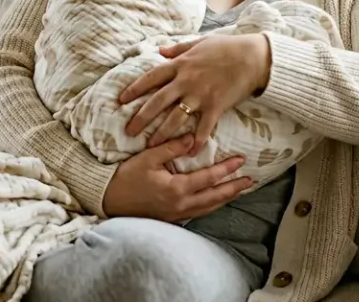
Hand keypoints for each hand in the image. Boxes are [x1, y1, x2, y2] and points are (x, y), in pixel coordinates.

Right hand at [101, 135, 253, 221]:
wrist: (108, 200)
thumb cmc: (126, 177)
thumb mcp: (148, 157)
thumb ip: (171, 147)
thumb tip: (192, 138)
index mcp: (176, 188)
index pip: (208, 178)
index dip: (226, 169)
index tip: (240, 161)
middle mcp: (181, 205)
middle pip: (215, 197)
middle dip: (234, 188)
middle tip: (250, 180)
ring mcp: (177, 215)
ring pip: (209, 207)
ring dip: (226, 198)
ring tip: (239, 190)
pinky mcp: (172, 219)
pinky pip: (199, 213)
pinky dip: (211, 205)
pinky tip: (216, 201)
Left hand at [120, 33, 271, 155]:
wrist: (252, 56)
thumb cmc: (226, 47)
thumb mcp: (198, 42)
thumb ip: (178, 48)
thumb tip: (161, 51)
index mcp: (180, 64)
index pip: (150, 78)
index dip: (134, 89)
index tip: (120, 100)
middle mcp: (186, 81)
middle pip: (157, 102)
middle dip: (141, 118)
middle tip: (129, 132)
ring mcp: (200, 95)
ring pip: (176, 118)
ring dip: (162, 133)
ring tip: (151, 146)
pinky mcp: (216, 106)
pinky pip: (203, 127)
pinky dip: (196, 141)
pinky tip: (189, 153)